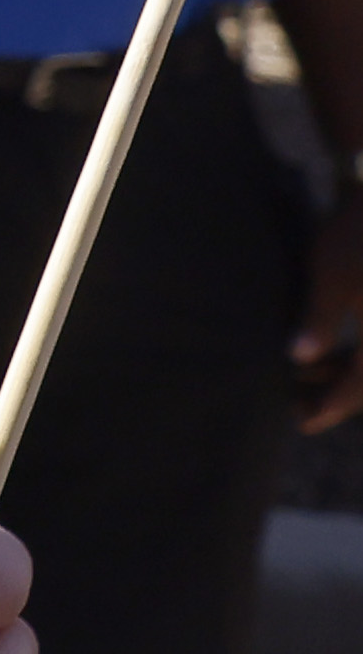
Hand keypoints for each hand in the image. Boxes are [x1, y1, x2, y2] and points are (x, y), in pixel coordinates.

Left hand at [296, 192, 362, 434]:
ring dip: (346, 373)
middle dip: (338, 393)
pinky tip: (333, 356)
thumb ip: (319, 318)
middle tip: (301, 410)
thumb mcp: (333, 273)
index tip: (301, 421)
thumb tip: (298, 359)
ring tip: (307, 381)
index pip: (362, 382)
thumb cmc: (359, 231)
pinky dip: (356, 355)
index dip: (332, 403)